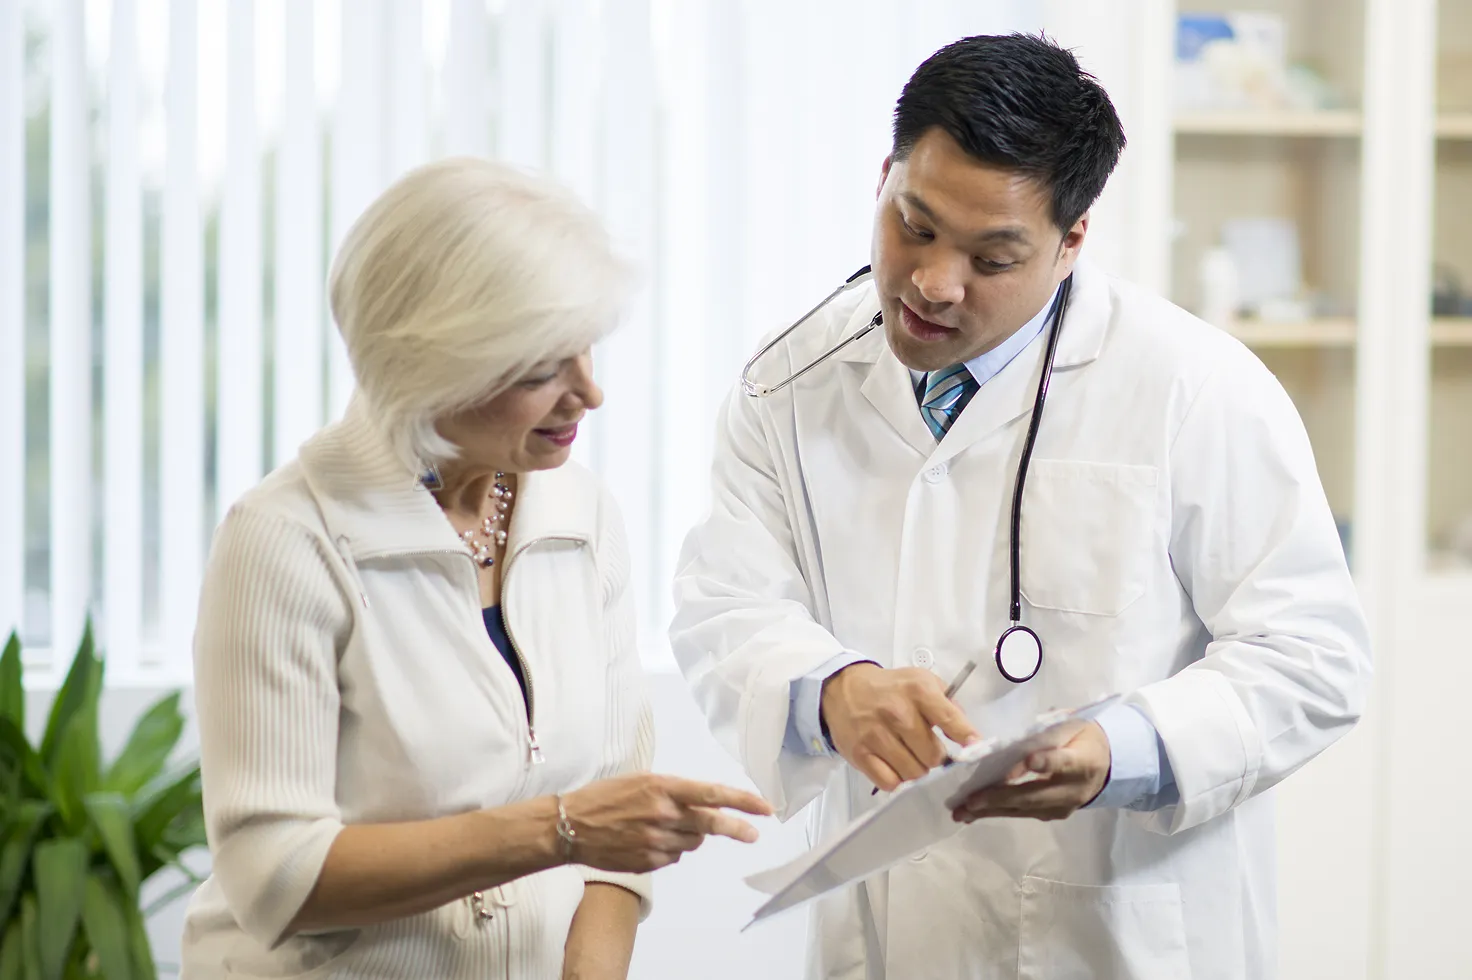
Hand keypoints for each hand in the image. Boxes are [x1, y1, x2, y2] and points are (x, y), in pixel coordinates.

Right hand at [561, 773, 772, 872]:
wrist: (571, 825)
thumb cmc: (603, 797)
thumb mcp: (641, 780)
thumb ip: (674, 792)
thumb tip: (703, 806)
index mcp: (663, 788)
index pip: (713, 794)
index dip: (742, 801)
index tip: (764, 808)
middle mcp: (664, 815)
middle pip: (711, 824)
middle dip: (736, 829)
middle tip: (753, 834)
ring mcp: (657, 842)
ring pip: (693, 843)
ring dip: (690, 836)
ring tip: (664, 826)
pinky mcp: (649, 862)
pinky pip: (674, 857)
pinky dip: (671, 849)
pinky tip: (648, 840)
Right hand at [821, 663, 979, 791]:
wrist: (843, 689)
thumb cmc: (890, 688)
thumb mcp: (921, 681)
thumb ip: (948, 705)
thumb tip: (969, 735)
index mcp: (917, 690)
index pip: (950, 719)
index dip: (967, 738)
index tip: (975, 749)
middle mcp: (897, 712)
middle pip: (933, 756)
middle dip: (935, 758)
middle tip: (927, 750)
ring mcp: (876, 734)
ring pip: (913, 773)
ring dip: (917, 770)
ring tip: (911, 757)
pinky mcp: (860, 753)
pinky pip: (889, 782)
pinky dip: (897, 780)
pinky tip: (895, 766)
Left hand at [950, 721, 1111, 823]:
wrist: (1107, 766)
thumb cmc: (1081, 737)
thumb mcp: (1070, 726)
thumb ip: (1046, 732)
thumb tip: (1014, 741)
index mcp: (1082, 760)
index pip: (1064, 762)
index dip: (1047, 762)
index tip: (1029, 762)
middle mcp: (1073, 789)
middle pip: (1035, 794)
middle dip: (1000, 797)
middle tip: (971, 799)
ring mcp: (1062, 806)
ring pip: (1024, 809)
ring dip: (990, 810)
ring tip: (962, 811)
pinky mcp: (1053, 814)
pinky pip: (1022, 813)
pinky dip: (996, 812)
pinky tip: (972, 813)